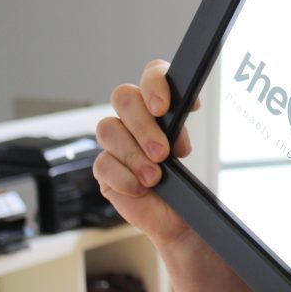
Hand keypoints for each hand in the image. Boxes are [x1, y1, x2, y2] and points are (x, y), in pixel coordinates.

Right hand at [94, 59, 196, 246]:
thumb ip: (180, 126)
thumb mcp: (187, 150)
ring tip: (154, 176)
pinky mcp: (104, 169)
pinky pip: (103, 163)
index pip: (151, 74)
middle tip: (162, 151)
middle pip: (123, 96)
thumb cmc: (183, 181)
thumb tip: (187, 106)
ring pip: (109, 128)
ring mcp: (115, 142)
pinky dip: (124, 177)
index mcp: (156, 106)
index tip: (164, 107)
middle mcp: (132, 118)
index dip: (154, 83)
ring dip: (134, 154)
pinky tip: (140, 188)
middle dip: (142, 125)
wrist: (176, 217)